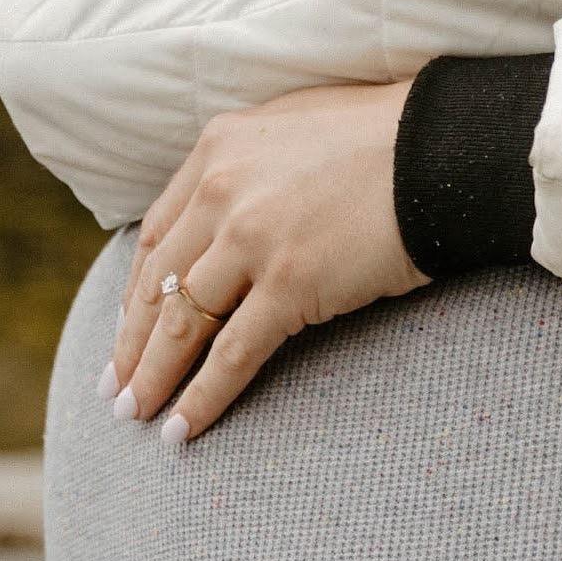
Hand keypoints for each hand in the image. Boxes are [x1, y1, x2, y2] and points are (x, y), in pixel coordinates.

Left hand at [112, 78, 425, 436]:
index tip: (125, 331)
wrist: (447, 148)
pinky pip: (233, 353)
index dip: (136, 293)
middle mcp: (222, 190)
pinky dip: (202, 397)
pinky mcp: (291, 282)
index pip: (157, 235)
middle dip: (129, 344)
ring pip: (183, 323)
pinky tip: (182, 428)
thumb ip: (252, 169)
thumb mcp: (295, 131)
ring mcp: (253, 237)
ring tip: (136, 415)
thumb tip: (233, 212)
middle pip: (158, 283)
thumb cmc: (388, 141)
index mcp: (217, 150)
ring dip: (153, 377)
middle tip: (114, 390)